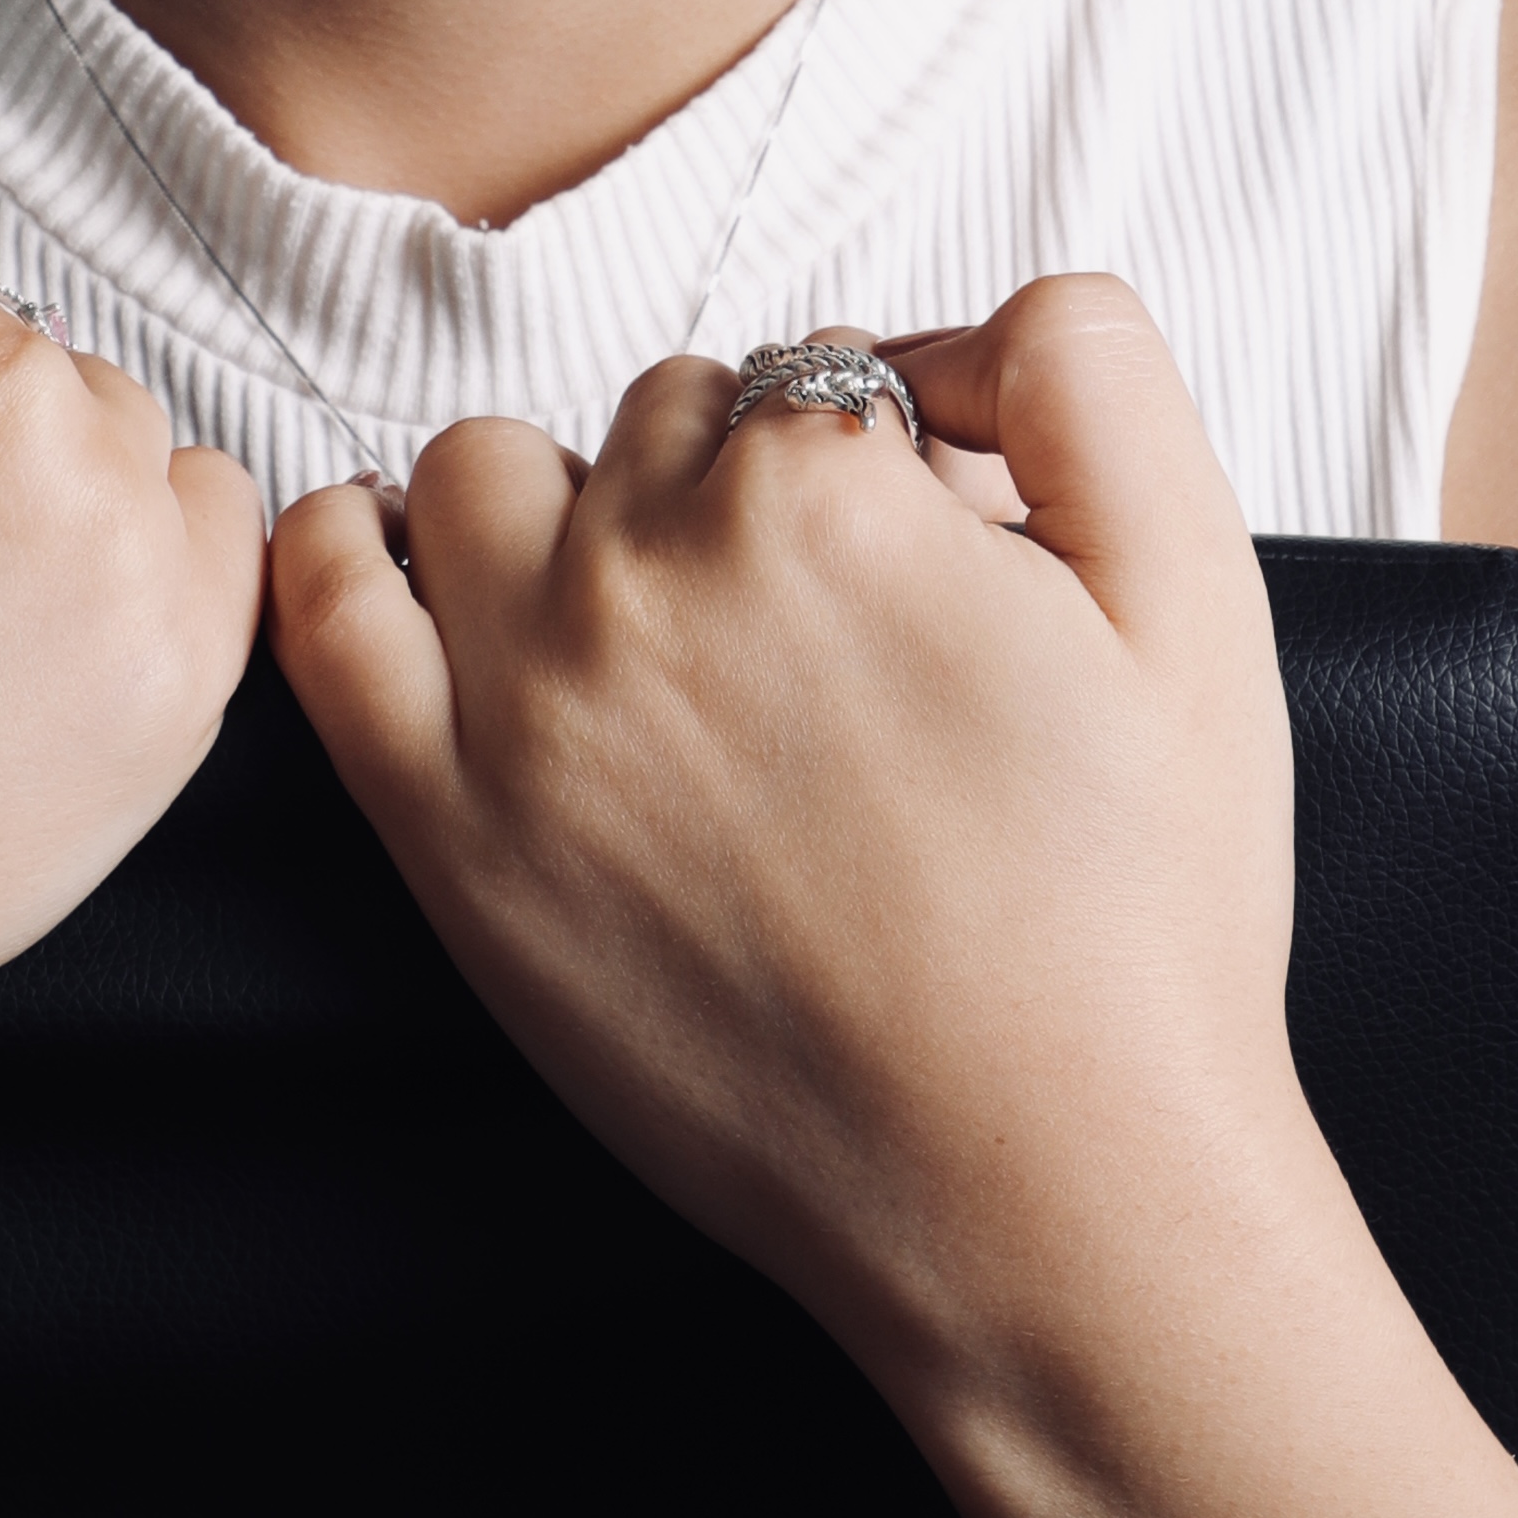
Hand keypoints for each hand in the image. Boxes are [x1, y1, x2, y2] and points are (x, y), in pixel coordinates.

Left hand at [272, 272, 1517, 1517]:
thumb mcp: (1196, 588)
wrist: (1050, 1192)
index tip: (921, 579)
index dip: (878, 470)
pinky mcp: (446, 832)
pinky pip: (321, 607)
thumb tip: (959, 325)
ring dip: (555, 508)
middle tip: (814, 641)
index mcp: (826, 489)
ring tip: (644, 621)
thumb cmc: (1134, 919)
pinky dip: (335, 550)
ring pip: (481, 473)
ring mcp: (525, 698)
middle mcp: (651, 569)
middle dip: (728, 489)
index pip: (809, 380)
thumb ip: (1088, 370)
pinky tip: (391, 563)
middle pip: (653, 421)